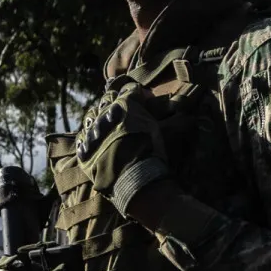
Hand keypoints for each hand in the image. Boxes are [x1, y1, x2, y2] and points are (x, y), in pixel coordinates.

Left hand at [75, 80, 168, 214]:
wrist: (135, 180)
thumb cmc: (154, 153)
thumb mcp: (166, 131)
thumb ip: (173, 119)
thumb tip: (189, 115)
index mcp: (126, 105)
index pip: (129, 90)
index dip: (136, 94)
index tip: (142, 100)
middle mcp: (106, 114)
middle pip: (106, 101)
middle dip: (114, 103)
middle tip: (122, 112)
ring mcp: (93, 132)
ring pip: (91, 117)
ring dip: (99, 118)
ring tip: (106, 125)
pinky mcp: (84, 150)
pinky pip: (82, 138)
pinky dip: (88, 137)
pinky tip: (94, 140)